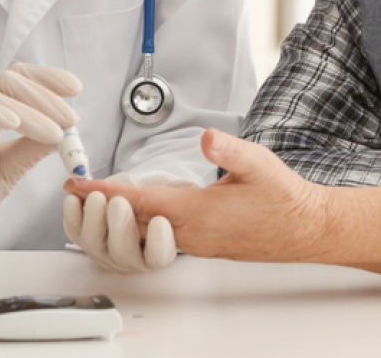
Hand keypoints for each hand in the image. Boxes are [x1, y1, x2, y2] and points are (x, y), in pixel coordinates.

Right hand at [0, 64, 80, 263]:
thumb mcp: (11, 169)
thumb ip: (33, 149)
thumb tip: (65, 131)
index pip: (22, 81)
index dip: (49, 79)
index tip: (76, 89)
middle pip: (14, 81)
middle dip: (47, 96)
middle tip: (70, 118)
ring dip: (32, 110)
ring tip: (54, 133)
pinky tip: (15, 122)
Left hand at [65, 130, 329, 262]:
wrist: (304, 229)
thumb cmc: (283, 196)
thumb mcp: (258, 163)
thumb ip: (229, 150)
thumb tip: (205, 137)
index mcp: (198, 213)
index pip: (139, 202)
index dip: (105, 192)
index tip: (76, 184)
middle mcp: (191, 234)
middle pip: (133, 220)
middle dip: (102, 204)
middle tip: (76, 188)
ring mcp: (196, 243)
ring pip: (146, 229)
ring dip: (120, 213)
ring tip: (99, 196)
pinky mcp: (203, 245)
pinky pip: (161, 235)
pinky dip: (142, 220)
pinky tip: (139, 209)